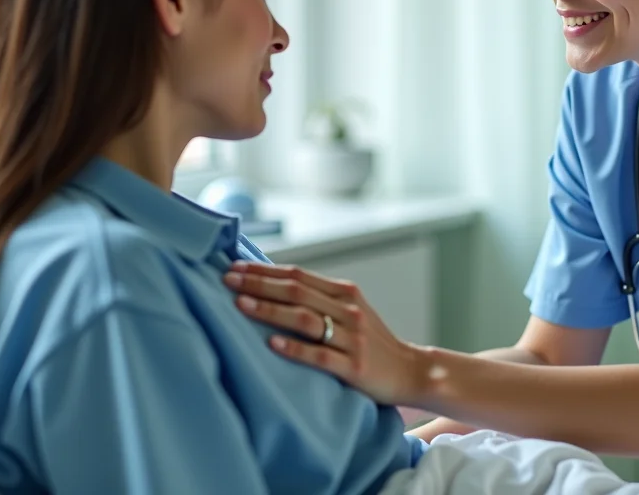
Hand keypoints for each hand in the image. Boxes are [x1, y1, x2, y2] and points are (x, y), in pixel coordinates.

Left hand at [222, 261, 426, 406]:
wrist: (410, 371)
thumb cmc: (371, 342)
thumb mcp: (349, 311)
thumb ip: (318, 299)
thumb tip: (272, 285)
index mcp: (345, 292)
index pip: (298, 275)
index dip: (264, 270)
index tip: (235, 267)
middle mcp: (349, 310)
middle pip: (297, 291)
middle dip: (259, 284)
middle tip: (228, 280)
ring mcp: (352, 338)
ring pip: (305, 318)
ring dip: (270, 310)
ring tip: (241, 305)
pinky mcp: (355, 366)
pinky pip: (320, 355)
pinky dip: (294, 348)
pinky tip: (272, 343)